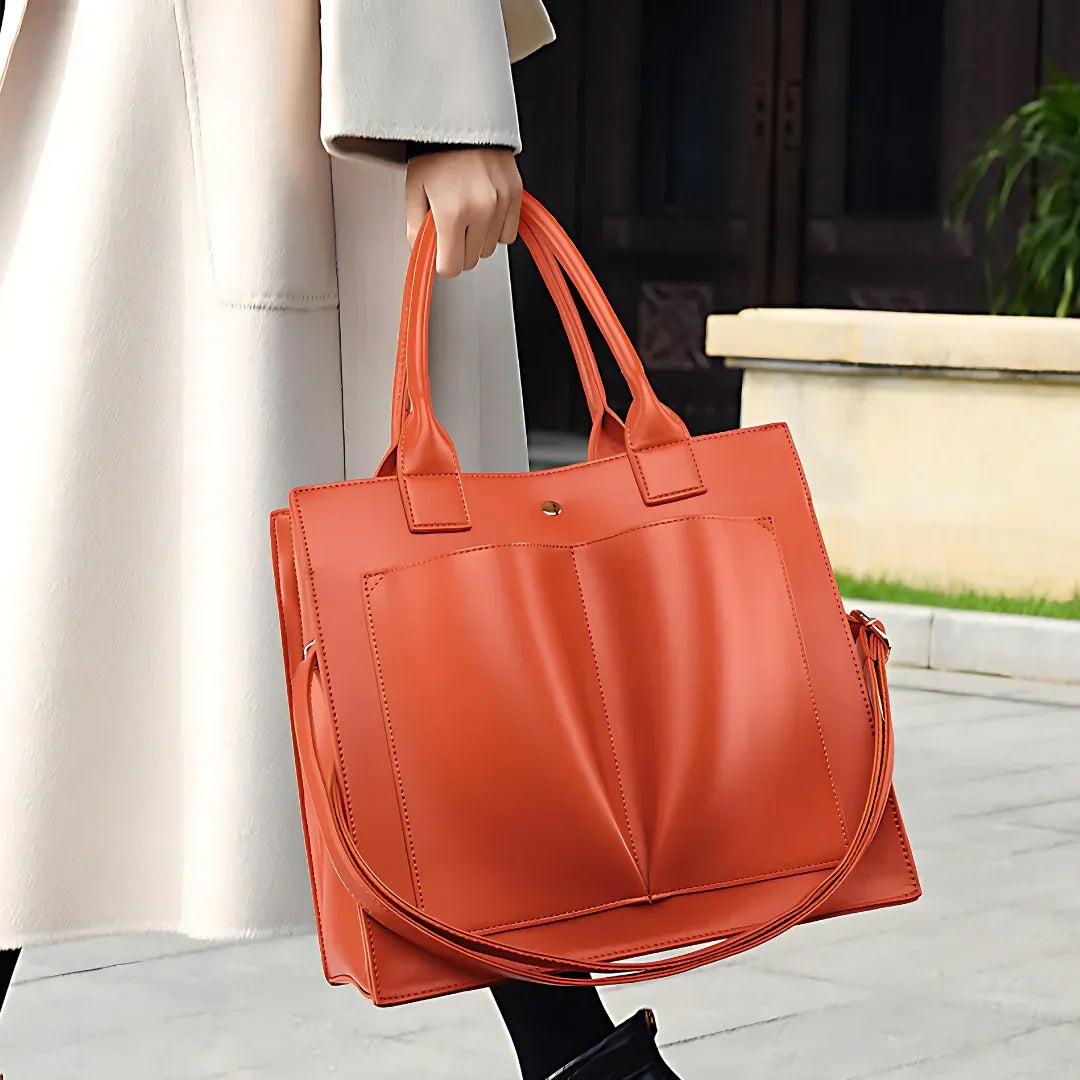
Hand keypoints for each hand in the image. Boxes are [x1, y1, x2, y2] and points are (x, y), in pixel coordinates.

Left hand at [405, 148, 522, 276]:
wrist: (463, 119)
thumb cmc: (436, 150)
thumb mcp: (414, 189)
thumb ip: (416, 228)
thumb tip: (424, 252)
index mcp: (452, 211)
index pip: (451, 267)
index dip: (443, 262)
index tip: (440, 252)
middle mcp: (481, 210)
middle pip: (471, 261)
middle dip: (459, 250)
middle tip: (451, 228)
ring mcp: (501, 203)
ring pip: (489, 249)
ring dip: (477, 239)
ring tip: (467, 213)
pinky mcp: (516, 196)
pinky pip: (508, 235)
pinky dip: (496, 229)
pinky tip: (484, 211)